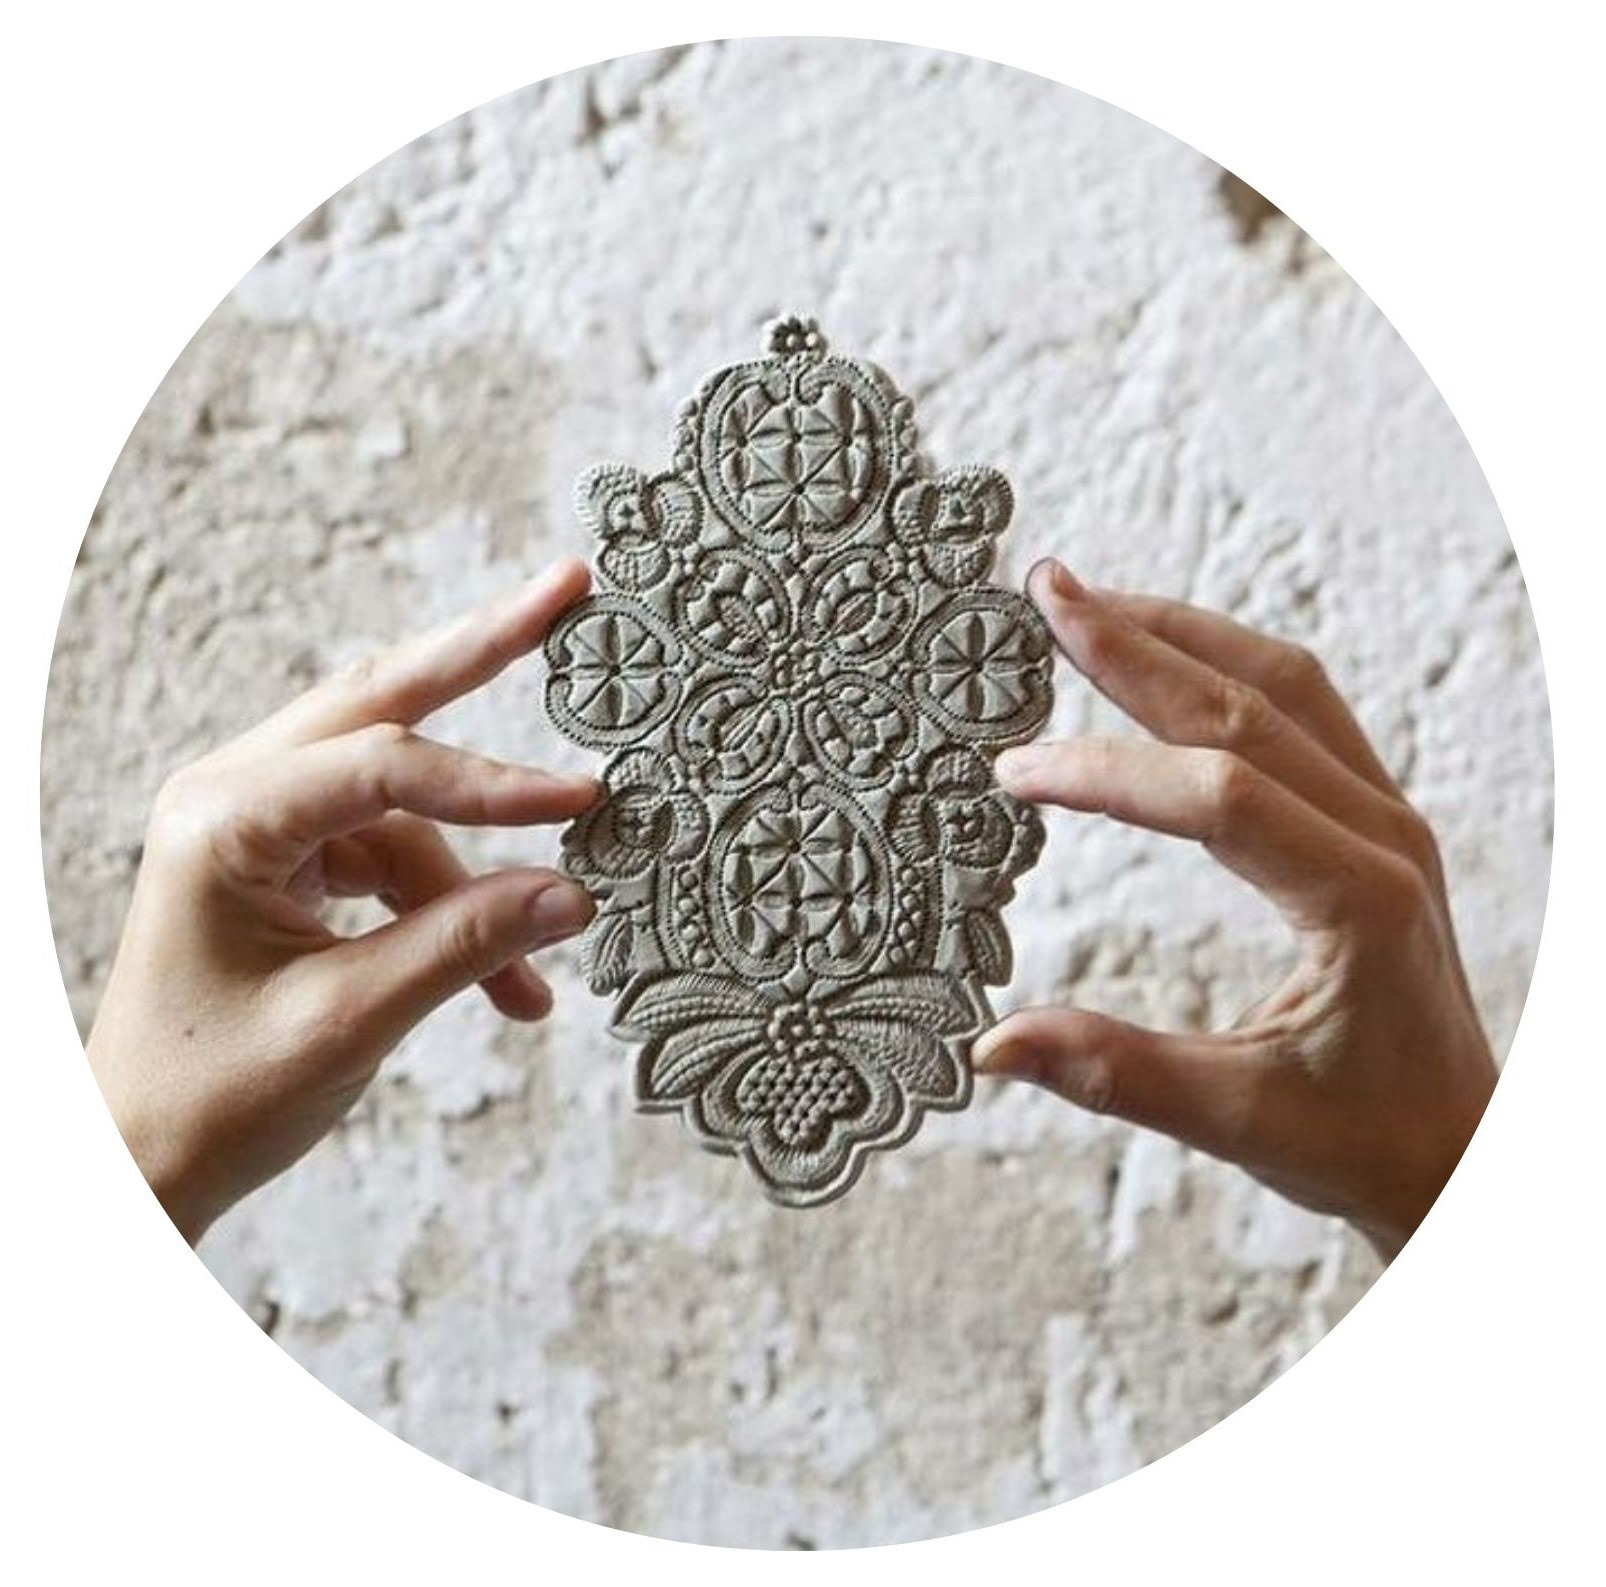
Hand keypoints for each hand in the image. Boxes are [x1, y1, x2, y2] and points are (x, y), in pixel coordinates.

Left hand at [86, 561, 599, 1243]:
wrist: (138, 1158)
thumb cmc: (211, 1096)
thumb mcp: (349, 1021)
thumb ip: (465, 945)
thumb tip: (574, 894)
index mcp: (221, 821)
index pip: (383, 766)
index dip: (494, 784)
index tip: (584, 800)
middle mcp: (234, 795)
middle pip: (382, 703)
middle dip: (480, 652)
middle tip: (566, 589)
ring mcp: (261, 821)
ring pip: (402, 795)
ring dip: (480, 864)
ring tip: (542, 953)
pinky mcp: (288, 856)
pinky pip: (395, 852)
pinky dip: (454, 903)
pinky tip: (506, 980)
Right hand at [976, 560, 1497, 1259]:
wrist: (1462, 1147)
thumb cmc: (1368, 1141)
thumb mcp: (1242, 1121)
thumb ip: (1116, 1073)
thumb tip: (992, 1045)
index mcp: (1360, 901)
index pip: (1218, 800)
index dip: (1107, 775)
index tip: (1013, 771)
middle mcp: (1382, 837)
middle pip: (1248, 707)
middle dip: (1136, 644)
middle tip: (1042, 592)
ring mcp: (1383, 816)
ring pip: (1281, 685)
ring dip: (1181, 634)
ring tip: (1086, 604)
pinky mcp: (1367, 818)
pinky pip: (1301, 708)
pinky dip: (1219, 665)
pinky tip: (1162, 655)